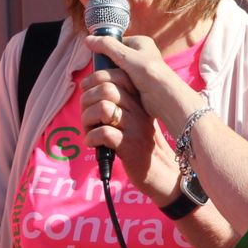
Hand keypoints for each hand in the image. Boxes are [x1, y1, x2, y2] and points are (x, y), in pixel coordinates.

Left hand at [80, 65, 179, 199]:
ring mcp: (135, 127)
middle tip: (87, 116)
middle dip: (86, 101)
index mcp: (139, 99)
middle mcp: (139, 109)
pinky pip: (103, 132)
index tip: (86, 91)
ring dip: (87, 119)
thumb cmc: (141, 144)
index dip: (94, 80)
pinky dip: (91, 138)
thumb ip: (119, 103)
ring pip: (103, 108)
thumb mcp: (135, 119)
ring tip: (89, 131)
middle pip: (105, 89)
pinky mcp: (130, 145)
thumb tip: (89, 90)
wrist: (162, 172)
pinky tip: (93, 144)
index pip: (116, 75)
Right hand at [83, 33, 202, 130]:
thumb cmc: (150, 74)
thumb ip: (107, 46)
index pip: (116, 43)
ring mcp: (141, 70)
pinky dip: (118, 86)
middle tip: (101, 76)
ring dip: (112, 78)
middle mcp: (142, 54)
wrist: (167, 98)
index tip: (98, 62)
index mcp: (141, 42)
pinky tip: (114, 91)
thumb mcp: (126, 56)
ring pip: (118, 71)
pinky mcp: (140, 83)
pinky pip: (123, 82)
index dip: (105, 51)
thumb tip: (87, 39)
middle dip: (108, 67)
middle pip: (116, 58)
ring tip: (107, 84)